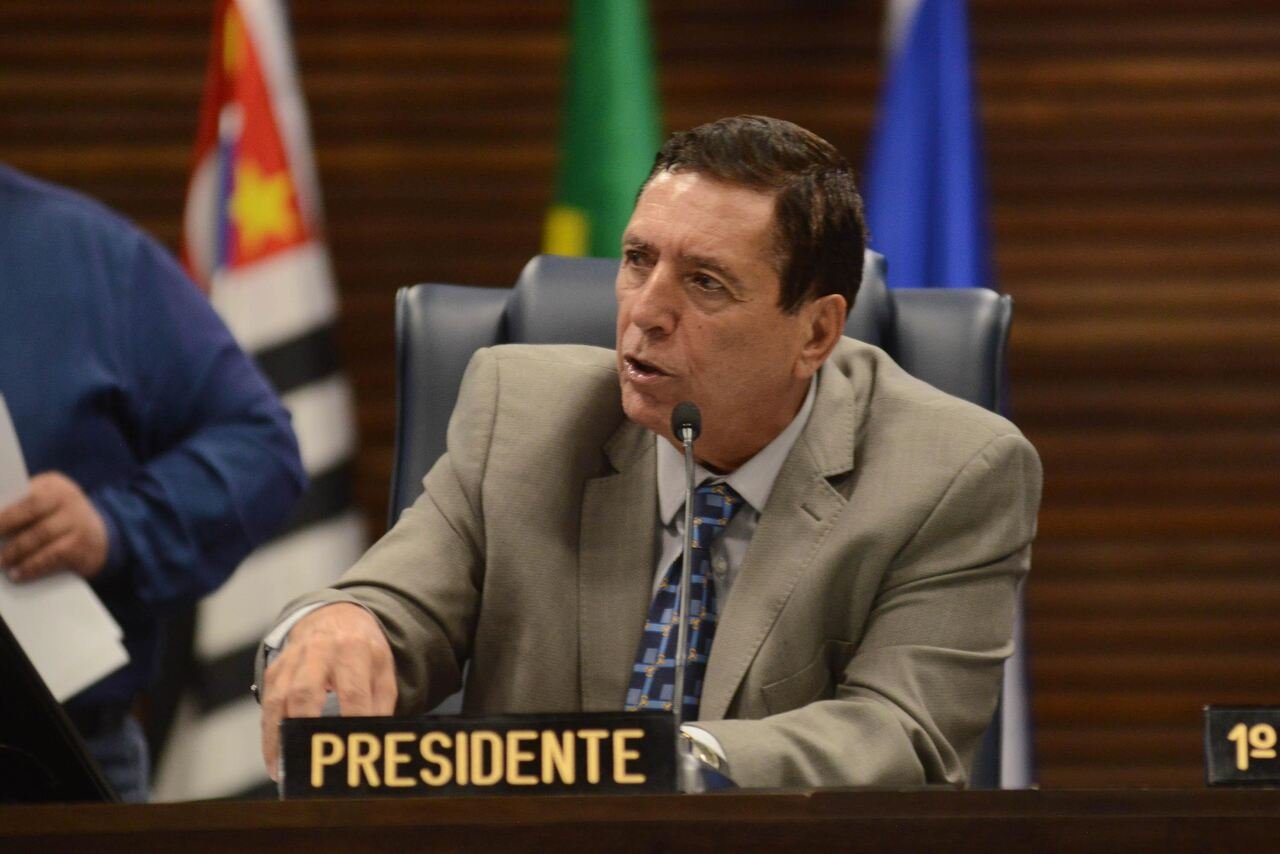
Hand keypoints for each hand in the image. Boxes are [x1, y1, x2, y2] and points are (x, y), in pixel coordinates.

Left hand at [0, 472, 108, 581]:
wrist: (100, 539)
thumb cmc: (59, 521)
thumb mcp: (46, 506)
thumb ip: (22, 509)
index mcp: (54, 485)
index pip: (24, 493)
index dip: (3, 510)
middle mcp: (69, 498)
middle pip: (31, 509)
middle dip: (4, 525)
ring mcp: (78, 521)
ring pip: (40, 534)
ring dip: (15, 551)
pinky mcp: (82, 545)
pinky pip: (53, 556)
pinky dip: (32, 566)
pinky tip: (18, 573)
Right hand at [260, 602, 397, 779]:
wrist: (334, 617)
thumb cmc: (362, 651)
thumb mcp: (382, 668)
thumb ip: (381, 703)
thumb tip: (376, 740)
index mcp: (353, 649)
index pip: (352, 692)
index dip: (352, 723)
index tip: (353, 752)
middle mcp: (319, 652)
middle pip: (306, 692)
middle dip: (306, 729)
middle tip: (310, 763)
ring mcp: (292, 660)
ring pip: (279, 700)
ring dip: (280, 738)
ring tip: (284, 770)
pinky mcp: (275, 670)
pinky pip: (268, 704)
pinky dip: (269, 734)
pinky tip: (275, 759)